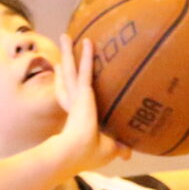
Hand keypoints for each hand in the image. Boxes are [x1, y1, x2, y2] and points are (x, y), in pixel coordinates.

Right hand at [46, 36, 125, 176]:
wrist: (78, 152)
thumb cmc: (91, 154)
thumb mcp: (106, 148)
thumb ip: (117, 146)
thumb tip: (128, 153)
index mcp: (76, 115)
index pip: (67, 97)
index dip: (63, 84)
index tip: (60, 71)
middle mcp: (72, 103)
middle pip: (66, 78)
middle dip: (63, 64)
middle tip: (63, 49)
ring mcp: (75, 96)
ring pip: (71, 69)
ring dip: (68, 52)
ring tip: (65, 35)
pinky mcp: (82, 92)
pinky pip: (86, 70)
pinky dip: (87, 55)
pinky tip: (88, 41)